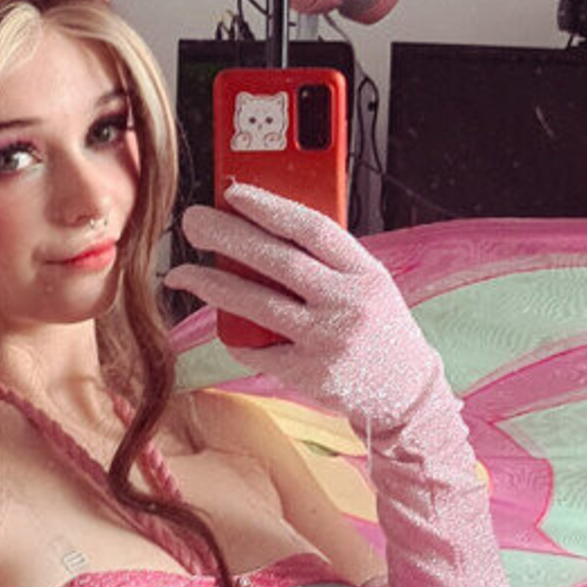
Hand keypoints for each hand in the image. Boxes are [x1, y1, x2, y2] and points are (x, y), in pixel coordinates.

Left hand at [167, 184, 445, 439]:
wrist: (405, 393)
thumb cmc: (378, 329)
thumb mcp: (369, 284)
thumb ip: (328, 259)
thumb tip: (263, 226)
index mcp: (365, 273)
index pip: (312, 229)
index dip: (270, 207)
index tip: (233, 193)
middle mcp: (348, 304)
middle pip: (277, 261)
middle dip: (227, 237)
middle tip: (192, 222)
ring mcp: (327, 342)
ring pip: (258, 305)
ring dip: (212, 286)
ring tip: (182, 272)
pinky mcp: (308, 375)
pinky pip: (257, 350)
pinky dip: (234, 336)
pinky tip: (220, 324)